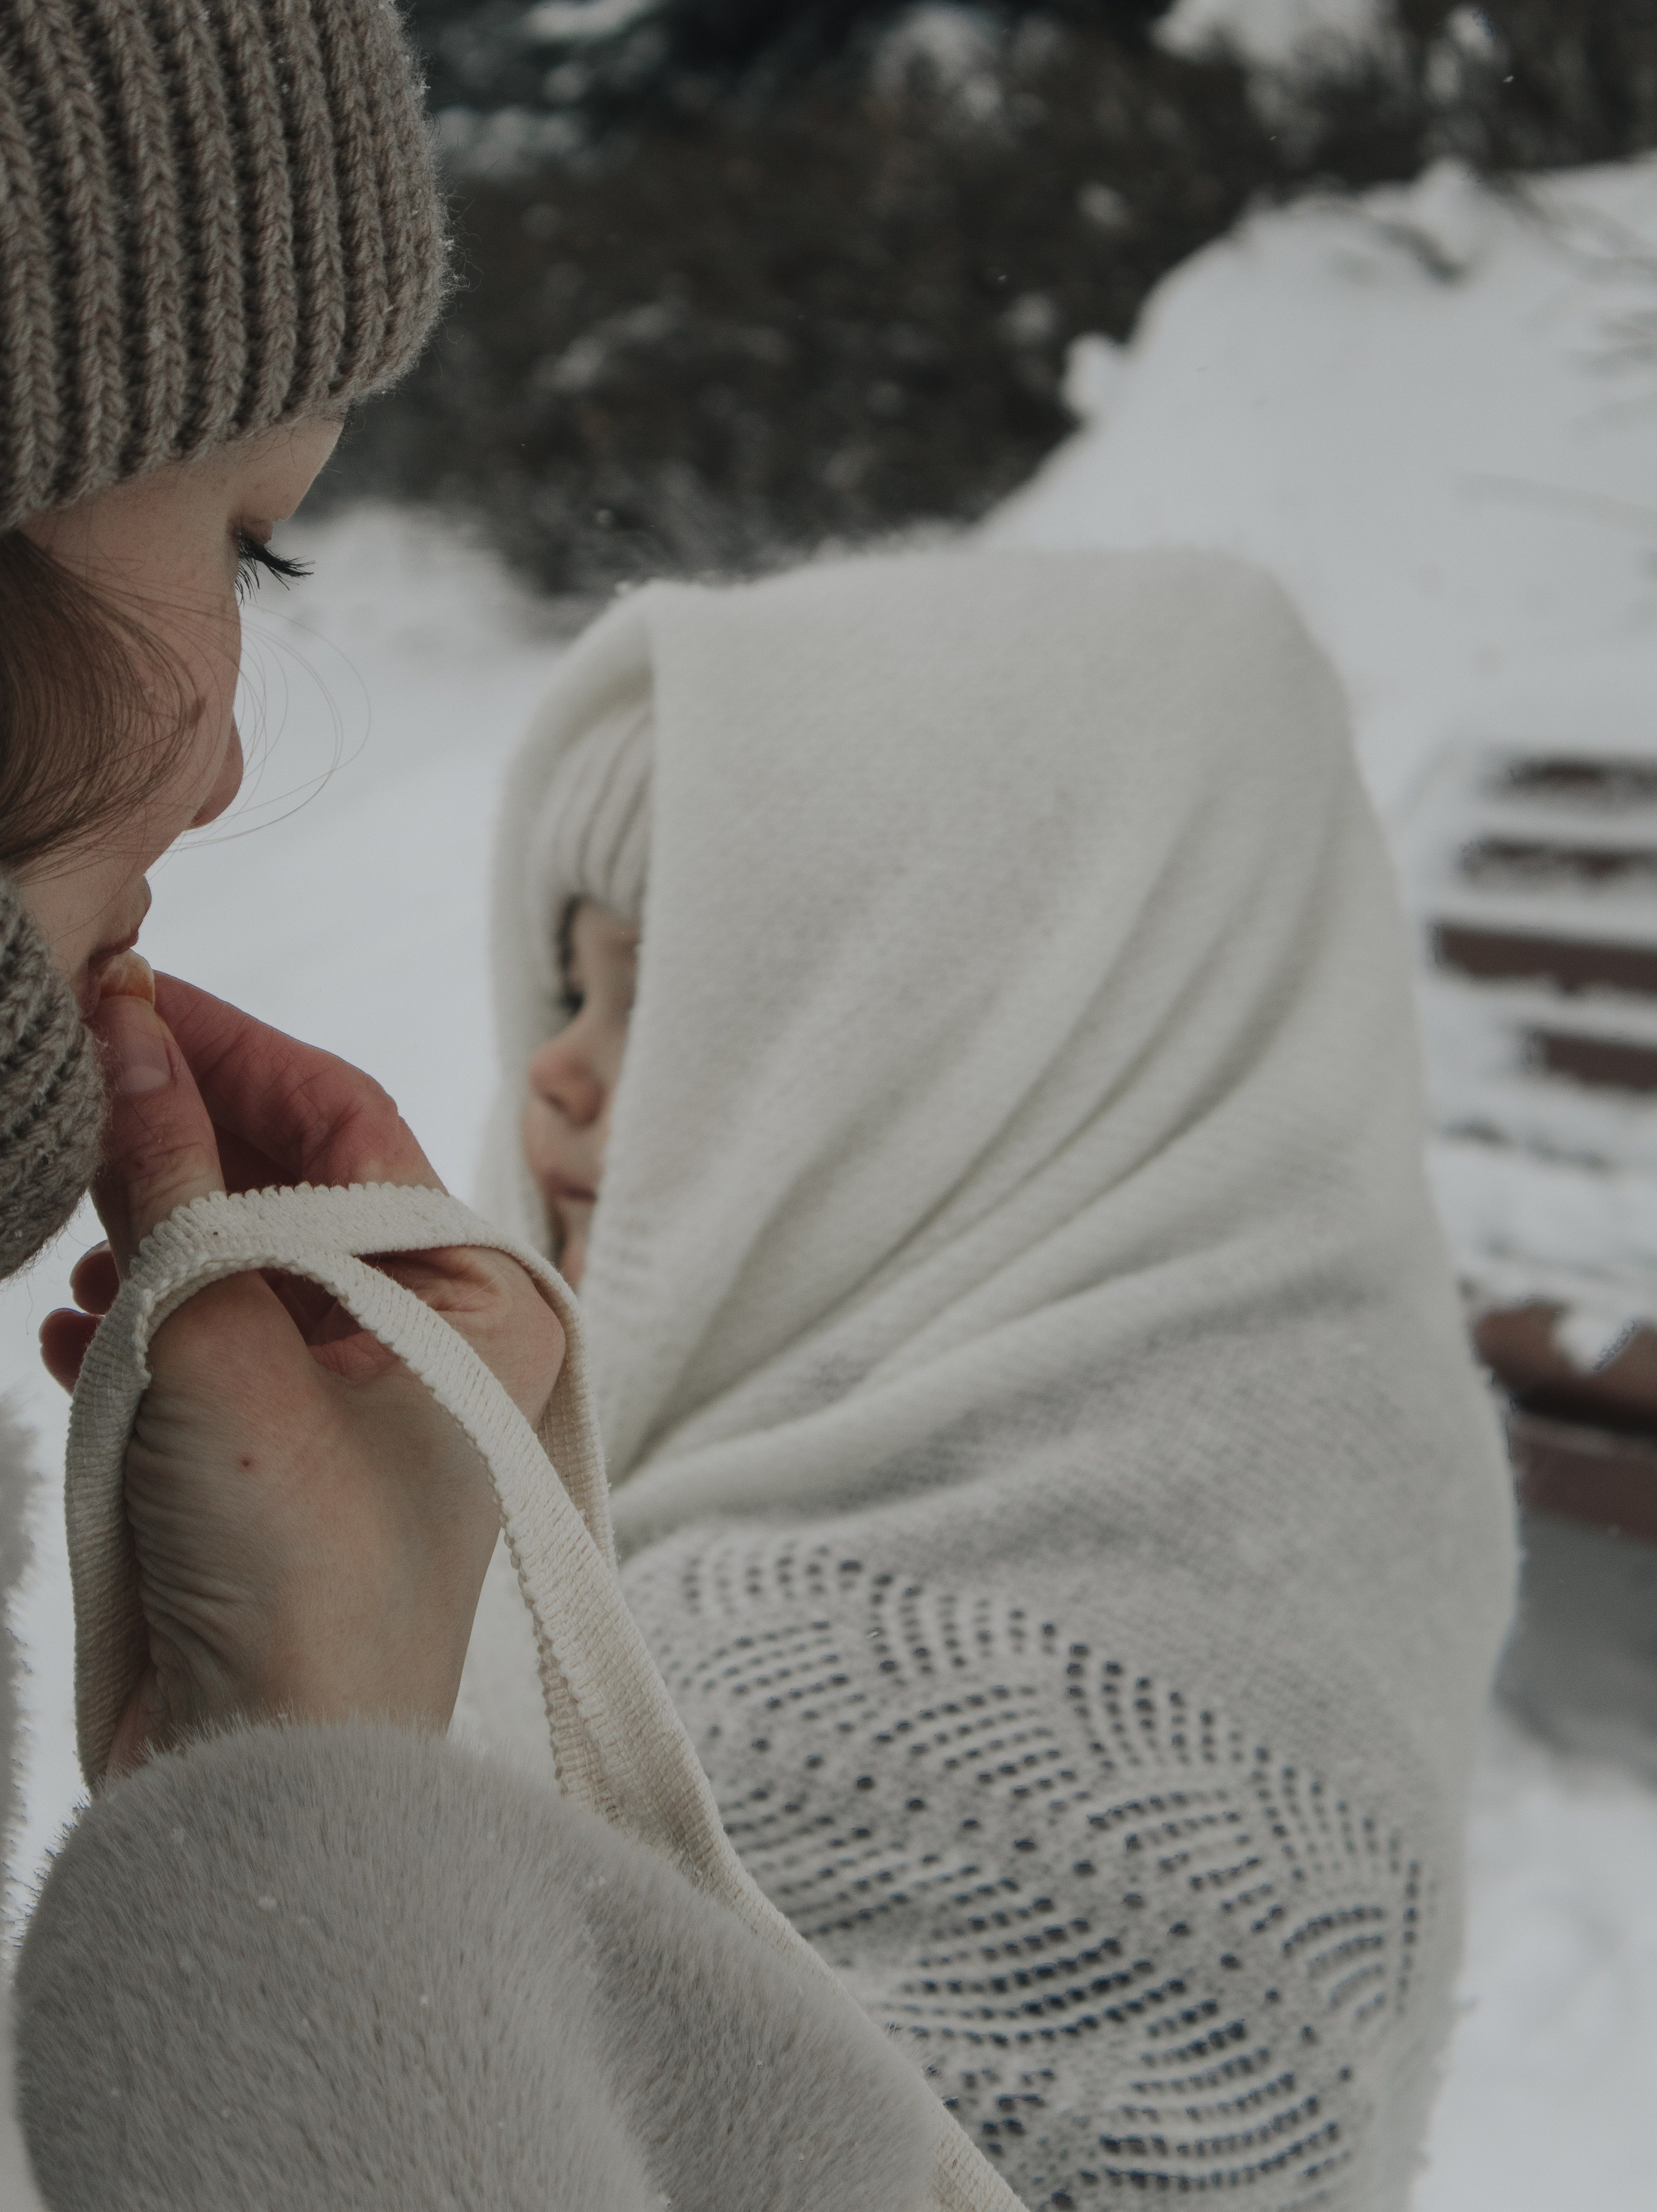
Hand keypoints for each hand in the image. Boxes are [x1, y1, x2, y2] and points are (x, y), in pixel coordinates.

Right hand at [39, 976, 564, 1774]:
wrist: (271, 1782)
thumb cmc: (294, 1569)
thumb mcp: (219, 1347)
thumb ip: (171, 1185)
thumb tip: (132, 1030)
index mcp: (473, 1295)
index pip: (345, 1117)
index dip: (231, 1045)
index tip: (127, 990)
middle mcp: (430, 1337)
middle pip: (288, 1179)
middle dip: (176, 1131)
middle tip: (75, 1077)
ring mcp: (351, 1401)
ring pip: (231, 1262)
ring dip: (143, 1230)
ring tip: (67, 1219)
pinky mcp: (274, 1464)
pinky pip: (200, 1350)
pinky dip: (132, 1327)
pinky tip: (70, 1325)